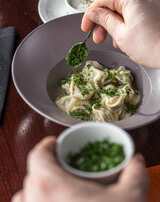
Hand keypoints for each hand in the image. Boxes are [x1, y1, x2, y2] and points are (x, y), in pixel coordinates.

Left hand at [12, 136, 148, 201]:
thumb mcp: (130, 200)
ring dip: (35, 189)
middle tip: (62, 167)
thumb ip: (135, 174)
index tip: (55, 143)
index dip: (47, 145)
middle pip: (32, 174)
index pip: (38, 154)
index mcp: (50, 186)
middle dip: (46, 167)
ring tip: (53, 189)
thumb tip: (136, 161)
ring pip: (23, 197)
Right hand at [81, 0, 159, 67]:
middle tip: (98, 38)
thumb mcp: (120, 34)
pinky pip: (136, 15)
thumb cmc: (152, 46)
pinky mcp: (156, 11)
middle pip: (114, 6)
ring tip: (113, 41)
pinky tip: (125, 38)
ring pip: (125, 12)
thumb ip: (105, 21)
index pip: (103, 1)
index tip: (86, 27)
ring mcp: (152, 2)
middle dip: (103, 23)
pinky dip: (127, 25)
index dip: (90, 15)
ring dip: (115, 26)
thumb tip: (94, 14)